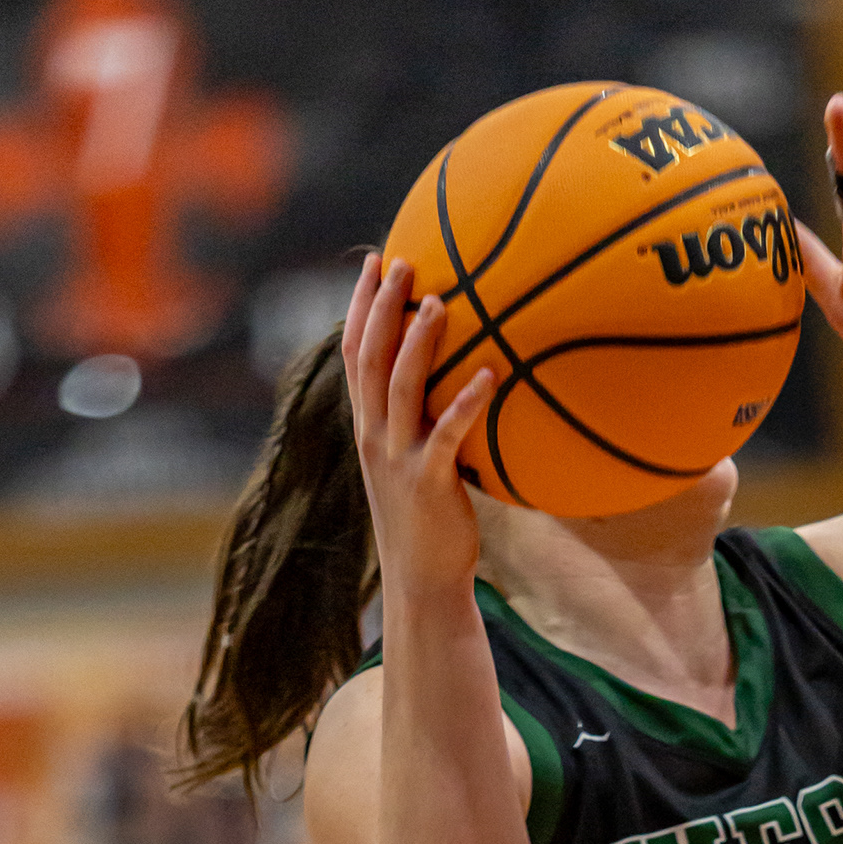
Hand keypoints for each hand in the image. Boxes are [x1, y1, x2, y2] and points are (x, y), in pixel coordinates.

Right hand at [340, 254, 493, 605]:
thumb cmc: (428, 523)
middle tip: (401, 262)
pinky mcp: (429, 483)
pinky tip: (488, 375)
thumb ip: (425, 423)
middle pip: (370, 358)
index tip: (372, 262)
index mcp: (368, 427)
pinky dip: (465, 403)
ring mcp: (398, 459)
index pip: (354, 354)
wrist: (423, 582)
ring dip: (417, 342)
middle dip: (381, 307)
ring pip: (400, 388)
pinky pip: (447, 434)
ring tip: (439, 302)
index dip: (359, 306)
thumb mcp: (416, 465)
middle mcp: (374, 437)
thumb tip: (461, 379)